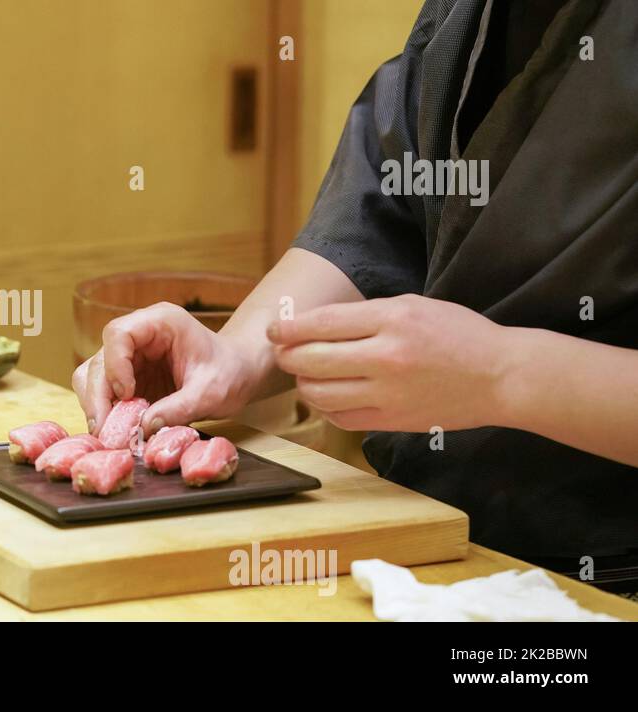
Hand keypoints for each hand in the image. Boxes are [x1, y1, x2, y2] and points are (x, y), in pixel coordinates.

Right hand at [72, 302, 262, 434]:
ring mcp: (129, 356)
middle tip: (105, 429)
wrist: (236, 375)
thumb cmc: (229, 373)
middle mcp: (138, 335)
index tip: (127, 393)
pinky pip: (102, 393)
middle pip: (99, 359)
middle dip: (98, 396)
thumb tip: (144, 427)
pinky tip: (116, 430)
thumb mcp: (211, 393)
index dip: (115, 364)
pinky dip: (105, 412)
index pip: (118, 333)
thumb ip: (179, 408)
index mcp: (160, 322)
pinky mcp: (126, 377)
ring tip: (109, 434)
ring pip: (92, 376)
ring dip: (96, 405)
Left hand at [268, 294, 512, 431]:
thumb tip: (312, 325)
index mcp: (392, 320)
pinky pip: (341, 418)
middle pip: (311, 360)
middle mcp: (387, 357)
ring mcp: (389, 394)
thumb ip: (364, 315)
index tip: (275, 330)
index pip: (321, 323)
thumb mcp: (412, 306)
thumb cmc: (457, 334)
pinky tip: (330, 396)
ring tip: (306, 375)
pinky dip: (326, 407)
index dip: (288, 328)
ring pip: (320, 393)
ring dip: (303, 383)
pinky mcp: (392, 421)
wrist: (501, 376)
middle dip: (288, 356)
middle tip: (284, 353)